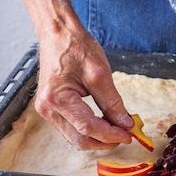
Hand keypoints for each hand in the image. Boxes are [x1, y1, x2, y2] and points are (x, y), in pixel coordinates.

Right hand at [0, 0, 133, 149]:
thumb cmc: (75, 46)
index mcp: (57, 98)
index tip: (129, 135)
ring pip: (74, 137)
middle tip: (125, 136)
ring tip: (116, 131)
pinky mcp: (50, 108)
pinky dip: (87, 130)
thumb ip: (112, 102)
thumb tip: (124, 123)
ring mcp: (46, 110)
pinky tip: (103, 125)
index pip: (88, 127)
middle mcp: (47, 108)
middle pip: (79, 139)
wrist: (58, 33)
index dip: (110, 135)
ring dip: (96, 138)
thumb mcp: (99, 72)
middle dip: (104, 141)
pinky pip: (70, 128)